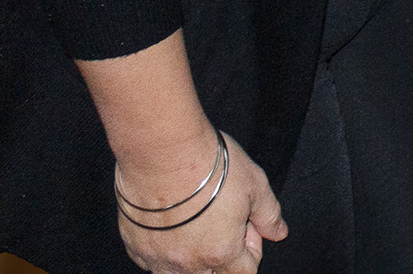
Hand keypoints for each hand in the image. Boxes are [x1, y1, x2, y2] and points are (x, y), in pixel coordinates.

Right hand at [116, 129, 285, 272]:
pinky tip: (171, 223)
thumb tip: (278, 232)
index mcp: (221, 251)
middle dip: (223, 256)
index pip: (244, 272)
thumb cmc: (207, 164)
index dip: (252, 250)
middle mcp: (188, 262)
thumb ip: (269, 215)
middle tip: (223, 223)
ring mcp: (158, 257)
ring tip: (197, 224)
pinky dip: (165, 249)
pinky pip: (152, 261)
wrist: (163, 151)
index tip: (247, 227)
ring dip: (192, 257)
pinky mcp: (135, 246)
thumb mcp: (255, 185)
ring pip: (178, 273)